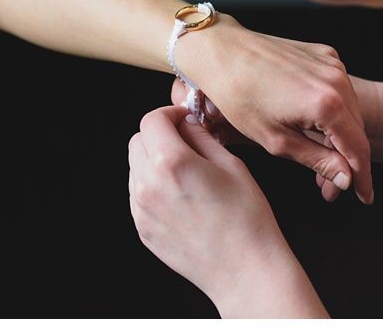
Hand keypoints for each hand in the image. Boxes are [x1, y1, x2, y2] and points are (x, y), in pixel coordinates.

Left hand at [128, 105, 326, 316]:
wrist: (244, 269)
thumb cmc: (246, 218)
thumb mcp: (231, 165)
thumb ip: (202, 137)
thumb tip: (188, 123)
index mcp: (172, 162)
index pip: (152, 120)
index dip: (170, 113)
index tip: (184, 118)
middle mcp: (148, 185)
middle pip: (137, 141)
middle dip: (159, 134)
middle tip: (186, 141)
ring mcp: (141, 210)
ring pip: (135, 168)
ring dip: (154, 160)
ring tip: (186, 171)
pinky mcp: (143, 229)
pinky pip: (138, 195)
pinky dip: (153, 185)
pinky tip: (182, 195)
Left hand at [174, 14, 373, 203]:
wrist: (221, 50)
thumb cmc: (239, 95)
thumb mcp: (276, 140)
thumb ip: (318, 161)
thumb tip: (346, 179)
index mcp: (327, 104)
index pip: (358, 149)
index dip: (363, 177)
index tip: (364, 196)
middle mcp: (337, 80)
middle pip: (357, 130)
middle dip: (347, 161)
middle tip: (329, 188)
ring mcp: (332, 64)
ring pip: (350, 110)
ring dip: (340, 136)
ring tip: (320, 160)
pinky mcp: (324, 55)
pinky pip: (339, 90)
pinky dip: (333, 111)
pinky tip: (314, 128)